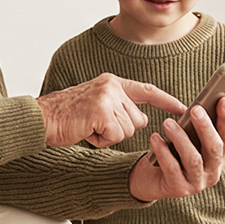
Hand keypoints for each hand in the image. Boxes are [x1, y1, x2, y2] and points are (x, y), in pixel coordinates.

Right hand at [37, 74, 185, 148]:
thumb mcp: (96, 106)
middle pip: (138, 120)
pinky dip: (102, 140)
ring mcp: (107, 97)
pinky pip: (116, 135)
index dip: (166, 101)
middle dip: (119, 130)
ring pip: (128, 130)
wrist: (41, 119)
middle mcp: (112, 86)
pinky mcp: (101, 110)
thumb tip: (142, 121)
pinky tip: (86, 131)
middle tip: (94, 126)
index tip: (183, 108)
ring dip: (109, 136)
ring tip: (88, 128)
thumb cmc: (65, 118)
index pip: (146, 91)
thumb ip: (118, 108)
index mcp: (112, 83)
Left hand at [128, 97, 224, 200]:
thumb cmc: (175, 153)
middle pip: (214, 148)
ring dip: (181, 139)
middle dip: (206, 127)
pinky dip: (163, 152)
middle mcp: (213, 172)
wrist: (153, 178)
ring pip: (194, 159)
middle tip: (195, 109)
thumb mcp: (193, 137)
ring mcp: (197, 183)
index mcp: (221, 157)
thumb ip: (210, 122)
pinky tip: (155, 138)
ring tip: (167, 122)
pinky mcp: (179, 189)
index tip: (223, 99)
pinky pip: (172, 169)